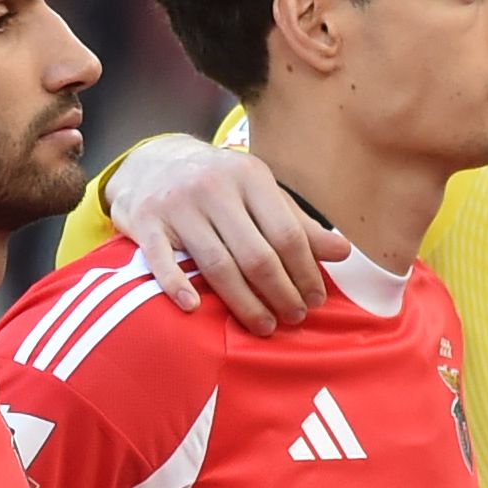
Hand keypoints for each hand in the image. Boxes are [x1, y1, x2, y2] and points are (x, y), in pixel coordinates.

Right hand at [112, 138, 349, 332]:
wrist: (152, 161)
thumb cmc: (218, 186)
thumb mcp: (259, 194)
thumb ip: (298, 225)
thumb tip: (343, 252)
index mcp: (249, 176)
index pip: (287, 234)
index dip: (306, 272)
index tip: (317, 300)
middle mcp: (214, 187)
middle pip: (256, 254)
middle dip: (281, 292)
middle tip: (294, 318)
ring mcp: (177, 204)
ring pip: (218, 264)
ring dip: (244, 303)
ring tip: (264, 326)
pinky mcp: (145, 221)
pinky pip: (162, 260)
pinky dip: (177, 285)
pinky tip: (193, 308)